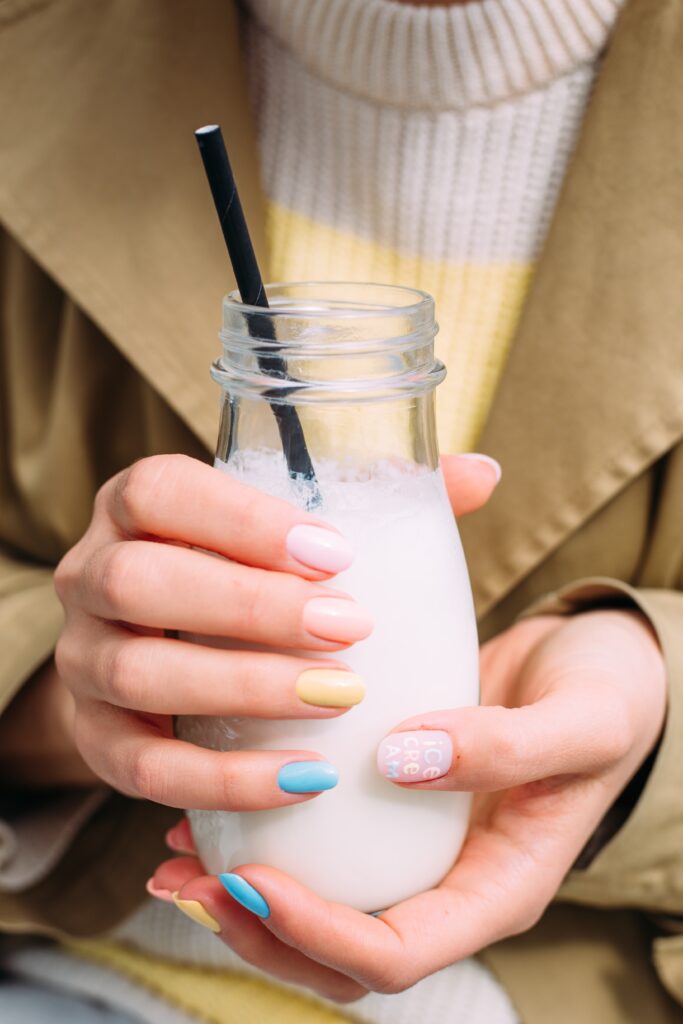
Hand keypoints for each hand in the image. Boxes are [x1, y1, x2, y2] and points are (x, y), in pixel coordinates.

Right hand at [53, 452, 498, 808]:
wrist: (171, 649)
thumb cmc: (251, 576)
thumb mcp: (295, 530)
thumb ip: (380, 498)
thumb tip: (484, 472)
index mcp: (137, 506)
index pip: (162, 491)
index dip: (240, 518)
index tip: (334, 551)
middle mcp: (93, 574)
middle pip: (141, 581)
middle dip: (248, 607)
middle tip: (350, 628)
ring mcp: (84, 660)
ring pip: (138, 674)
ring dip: (241, 689)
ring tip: (340, 697)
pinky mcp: (96, 738)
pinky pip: (141, 768)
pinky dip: (221, 779)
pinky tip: (304, 779)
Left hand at [150, 607, 665, 1002]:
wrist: (602, 667)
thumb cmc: (607, 699)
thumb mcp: (581, 722)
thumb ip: (510, 746)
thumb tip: (405, 761)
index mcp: (497, 891)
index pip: (395, 956)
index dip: (317, 934)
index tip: (254, 879)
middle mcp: (447, 881)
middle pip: (339, 954)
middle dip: (258, 930)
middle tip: (192, 881)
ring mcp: (416, 846)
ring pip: (320, 903)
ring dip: (243, 894)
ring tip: (176, 856)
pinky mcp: (392, 801)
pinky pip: (322, 838)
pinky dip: (261, 830)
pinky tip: (209, 796)